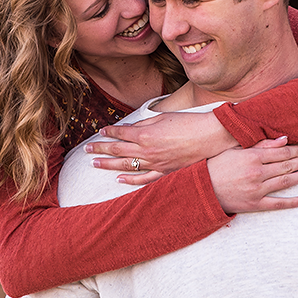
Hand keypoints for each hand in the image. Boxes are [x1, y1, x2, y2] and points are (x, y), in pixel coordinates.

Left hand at [86, 110, 237, 183]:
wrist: (210, 137)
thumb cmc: (188, 123)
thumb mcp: (163, 117)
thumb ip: (144, 123)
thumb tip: (128, 128)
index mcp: (145, 134)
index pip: (120, 133)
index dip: (109, 132)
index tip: (100, 131)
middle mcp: (147, 150)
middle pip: (117, 150)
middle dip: (100, 149)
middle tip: (86, 149)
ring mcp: (155, 163)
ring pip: (126, 165)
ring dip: (108, 164)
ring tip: (94, 164)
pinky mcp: (165, 172)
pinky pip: (144, 179)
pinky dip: (130, 180)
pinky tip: (118, 179)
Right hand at [205, 137, 297, 213]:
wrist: (202, 189)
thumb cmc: (217, 166)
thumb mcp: (235, 150)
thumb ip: (260, 144)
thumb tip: (283, 139)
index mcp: (252, 157)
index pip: (281, 153)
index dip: (296, 151)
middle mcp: (257, 173)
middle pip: (287, 165)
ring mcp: (257, 189)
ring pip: (285, 181)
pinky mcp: (255, 204)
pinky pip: (278, 204)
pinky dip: (293, 202)